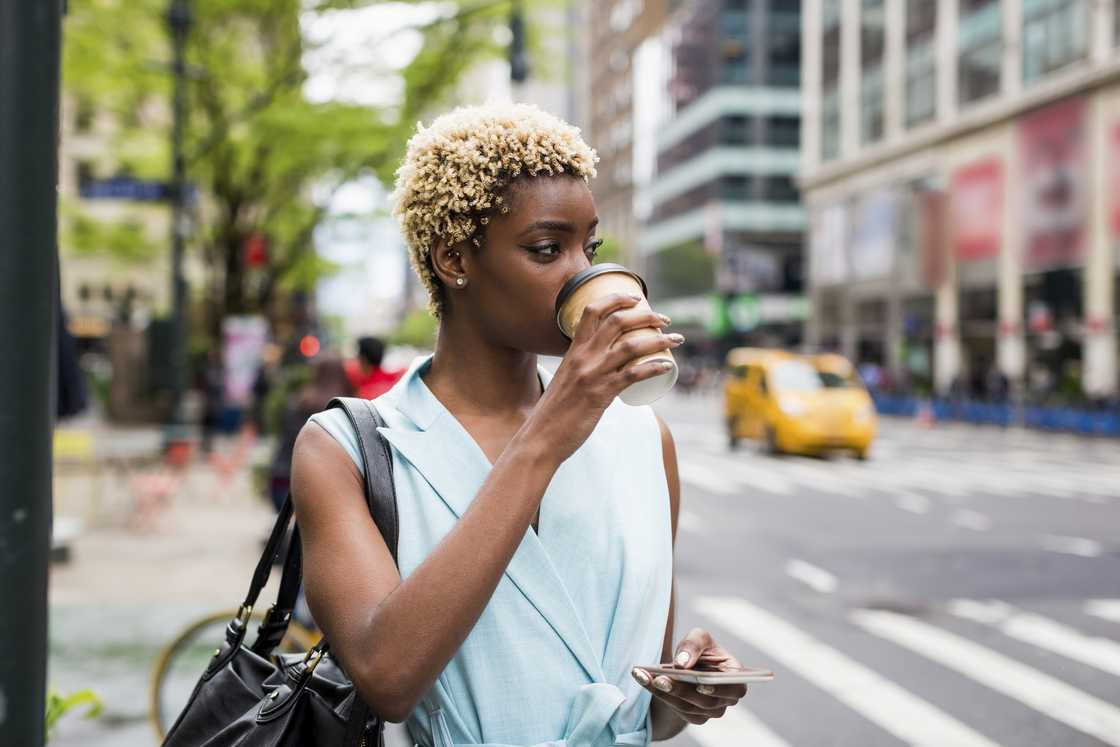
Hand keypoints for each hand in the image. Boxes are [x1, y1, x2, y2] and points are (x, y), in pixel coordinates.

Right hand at [525, 292, 682, 464]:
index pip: (593, 311)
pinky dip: (654, 367)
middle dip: (646, 316)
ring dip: (659, 340)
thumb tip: (607, 371)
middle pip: (618, 322)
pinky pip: (634, 374)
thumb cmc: (555, 412)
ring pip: (631, 345)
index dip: (616, 299)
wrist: (541, 437)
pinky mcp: (601, 394)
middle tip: (664, 320)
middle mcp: (583, 357)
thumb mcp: (566, 380)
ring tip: (676, 339)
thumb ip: (583, 370)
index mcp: (573, 350)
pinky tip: (668, 366)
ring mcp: (593, 374)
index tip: (636, 298)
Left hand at [631, 628, 748, 725]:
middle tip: (660, 678)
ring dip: (664, 692)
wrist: (688, 663)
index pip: (733, 688)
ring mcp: (710, 711)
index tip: (701, 685)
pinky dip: (658, 694)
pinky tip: (643, 680)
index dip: (718, 689)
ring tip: (643, 676)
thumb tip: (682, 663)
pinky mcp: (693, 716)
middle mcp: (725, 699)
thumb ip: (693, 644)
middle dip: (681, 689)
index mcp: (735, 678)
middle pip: (705, 701)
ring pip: (687, 706)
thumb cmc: (699, 648)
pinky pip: (676, 709)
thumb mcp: (699, 637)